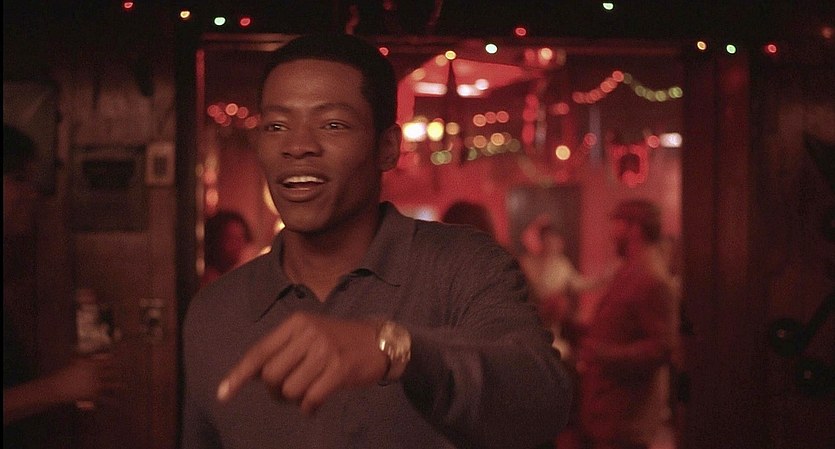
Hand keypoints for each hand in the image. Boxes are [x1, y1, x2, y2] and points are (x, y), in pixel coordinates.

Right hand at [49, 354, 122, 404]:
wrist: (56, 387)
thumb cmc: (64, 374)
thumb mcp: (74, 361)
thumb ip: (81, 355)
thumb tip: (78, 346)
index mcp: (93, 364)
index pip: (109, 361)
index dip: (116, 362)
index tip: (121, 362)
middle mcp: (97, 373)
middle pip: (113, 372)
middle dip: (118, 374)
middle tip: (126, 374)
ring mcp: (95, 384)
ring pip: (113, 385)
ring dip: (119, 387)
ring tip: (124, 387)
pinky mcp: (93, 395)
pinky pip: (105, 399)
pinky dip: (112, 402)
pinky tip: (117, 403)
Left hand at [217, 312, 387, 413]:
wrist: (380, 340)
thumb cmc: (339, 339)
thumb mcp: (310, 333)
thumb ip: (282, 348)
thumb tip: (249, 374)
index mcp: (297, 323)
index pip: (259, 352)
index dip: (238, 375)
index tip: (223, 394)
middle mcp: (308, 333)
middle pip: (270, 375)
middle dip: (275, 391)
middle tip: (289, 392)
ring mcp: (325, 351)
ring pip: (289, 389)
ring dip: (294, 400)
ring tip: (306, 395)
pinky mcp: (339, 369)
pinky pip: (310, 399)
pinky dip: (309, 407)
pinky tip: (315, 405)